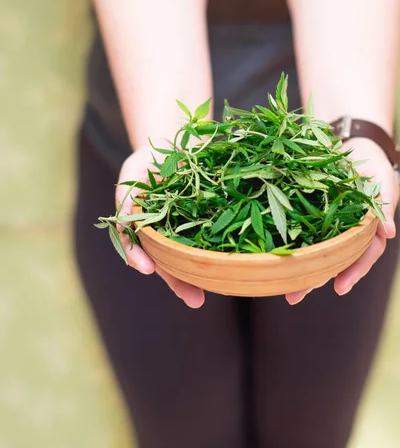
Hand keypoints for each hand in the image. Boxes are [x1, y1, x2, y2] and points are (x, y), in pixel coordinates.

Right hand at [116, 145, 204, 308]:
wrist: (173, 146)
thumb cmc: (147, 161)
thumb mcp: (133, 173)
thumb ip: (126, 198)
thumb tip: (121, 225)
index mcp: (141, 226)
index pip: (137, 247)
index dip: (139, 258)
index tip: (148, 268)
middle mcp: (161, 233)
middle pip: (166, 262)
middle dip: (179, 282)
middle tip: (194, 300)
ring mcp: (181, 230)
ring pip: (188, 257)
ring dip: (198, 276)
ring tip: (209, 295)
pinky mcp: (203, 220)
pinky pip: (208, 237)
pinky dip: (216, 251)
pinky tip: (230, 265)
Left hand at [285, 137, 399, 304]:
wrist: (355, 144)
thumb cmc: (374, 163)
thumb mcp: (383, 179)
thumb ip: (387, 203)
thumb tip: (390, 234)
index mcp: (368, 229)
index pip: (363, 254)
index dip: (353, 271)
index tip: (339, 288)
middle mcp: (349, 232)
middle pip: (335, 260)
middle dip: (316, 280)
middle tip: (294, 297)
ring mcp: (331, 225)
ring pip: (317, 252)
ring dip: (301, 270)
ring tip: (283, 289)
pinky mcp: (312, 215)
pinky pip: (303, 232)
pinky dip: (291, 245)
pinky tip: (275, 260)